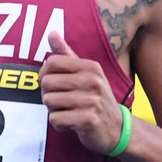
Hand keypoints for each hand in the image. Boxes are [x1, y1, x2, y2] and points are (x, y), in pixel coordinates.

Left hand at [40, 32, 124, 153]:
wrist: (116, 128)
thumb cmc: (95, 98)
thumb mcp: (85, 74)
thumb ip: (66, 54)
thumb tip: (51, 33)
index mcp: (90, 67)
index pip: (51, 63)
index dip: (46, 75)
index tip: (55, 84)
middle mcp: (92, 81)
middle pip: (47, 83)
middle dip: (49, 95)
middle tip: (63, 102)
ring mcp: (91, 101)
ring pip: (49, 101)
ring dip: (54, 110)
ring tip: (69, 112)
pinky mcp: (88, 120)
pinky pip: (55, 119)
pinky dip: (59, 124)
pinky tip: (72, 123)